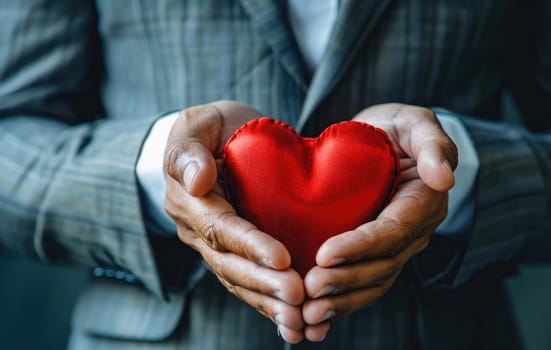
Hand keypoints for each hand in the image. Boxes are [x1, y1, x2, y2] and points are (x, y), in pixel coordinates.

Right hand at [164, 101, 305, 342]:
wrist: (219, 140)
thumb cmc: (212, 128)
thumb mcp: (197, 124)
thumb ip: (190, 150)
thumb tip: (198, 180)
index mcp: (191, 201)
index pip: (221, 229)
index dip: (250, 245)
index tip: (283, 259)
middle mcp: (199, 231)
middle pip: (230, 264)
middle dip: (264, 283)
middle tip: (298, 297)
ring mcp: (216, 246)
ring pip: (240, 282)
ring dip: (269, 303)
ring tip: (300, 319)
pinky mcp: (235, 254)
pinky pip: (249, 283)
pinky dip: (269, 305)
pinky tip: (294, 322)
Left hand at [301, 103, 457, 340]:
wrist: (385, 141)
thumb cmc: (399, 128)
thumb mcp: (417, 122)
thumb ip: (434, 144)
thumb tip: (445, 177)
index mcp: (422, 203)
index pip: (392, 232)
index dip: (360, 246)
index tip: (325, 255)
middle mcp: (412, 232)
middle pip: (381, 266)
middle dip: (346, 281)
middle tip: (308, 290)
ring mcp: (395, 248)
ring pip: (372, 283)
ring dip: (340, 302)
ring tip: (306, 315)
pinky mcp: (374, 254)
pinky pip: (362, 285)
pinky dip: (339, 304)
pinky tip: (312, 321)